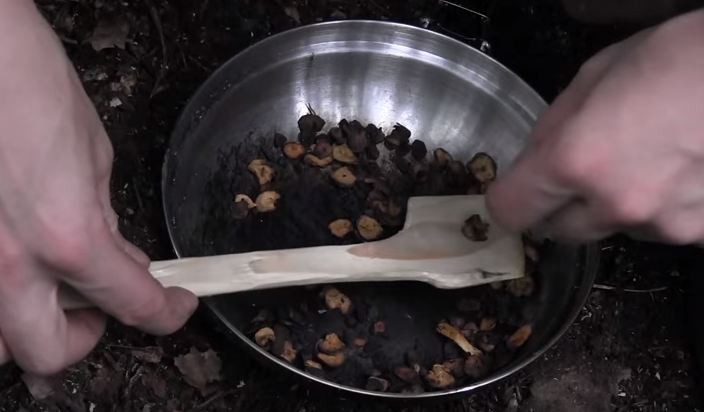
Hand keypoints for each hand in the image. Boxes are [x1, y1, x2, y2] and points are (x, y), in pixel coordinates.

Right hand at [0, 1, 196, 374]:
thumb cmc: (25, 84)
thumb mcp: (92, 155)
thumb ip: (103, 219)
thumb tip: (115, 254)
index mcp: (67, 237)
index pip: (133, 302)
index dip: (166, 313)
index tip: (175, 307)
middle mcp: (7, 264)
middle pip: (47, 353)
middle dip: (84, 339)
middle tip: (96, 310)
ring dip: (25, 329)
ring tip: (43, 294)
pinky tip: (12, 260)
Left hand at [487, 9, 703, 243]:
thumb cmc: (681, 57)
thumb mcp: (596, 74)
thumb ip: (553, 126)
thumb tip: (533, 160)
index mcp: (577, 159)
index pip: (512, 209)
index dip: (507, 200)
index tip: (513, 192)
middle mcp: (617, 203)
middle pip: (559, 231)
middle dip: (559, 206)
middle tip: (579, 172)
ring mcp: (664, 224)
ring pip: (612, 229)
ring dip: (612, 205)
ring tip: (645, 158)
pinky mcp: (701, 233)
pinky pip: (659, 227)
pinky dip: (658, 208)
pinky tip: (678, 170)